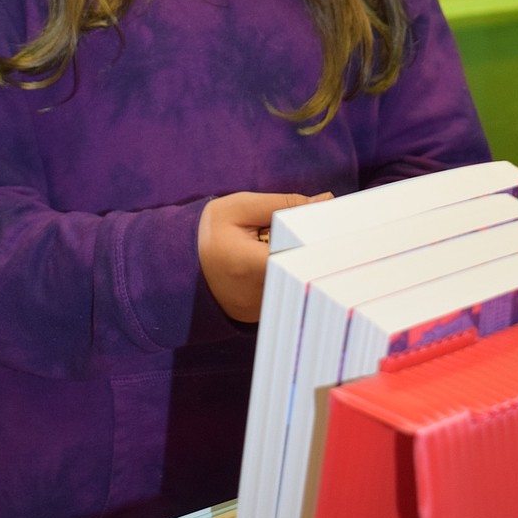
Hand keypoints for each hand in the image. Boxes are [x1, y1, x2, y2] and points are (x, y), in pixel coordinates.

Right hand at [197, 190, 332, 323]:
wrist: (183, 266)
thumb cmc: (211, 232)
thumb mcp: (240, 207)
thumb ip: (284, 204)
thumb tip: (326, 200)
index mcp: (251, 265)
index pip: (301, 256)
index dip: (322, 241)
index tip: (334, 227)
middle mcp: (259, 295)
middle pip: (305, 271)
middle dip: (317, 250)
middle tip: (325, 230)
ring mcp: (261, 310)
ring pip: (300, 283)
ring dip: (307, 262)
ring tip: (303, 244)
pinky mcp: (263, 316)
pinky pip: (289, 292)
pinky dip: (295, 275)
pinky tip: (290, 260)